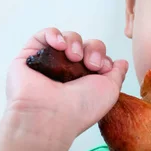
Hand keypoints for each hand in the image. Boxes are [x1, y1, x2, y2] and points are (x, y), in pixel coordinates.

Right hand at [6, 27, 128, 139]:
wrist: (51, 116)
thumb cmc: (81, 109)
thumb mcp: (110, 90)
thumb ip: (117, 74)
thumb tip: (122, 62)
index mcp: (84, 79)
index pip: (97, 55)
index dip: (102, 55)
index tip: (101, 68)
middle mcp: (66, 71)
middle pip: (84, 44)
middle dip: (92, 49)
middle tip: (90, 64)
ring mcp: (47, 63)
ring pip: (67, 38)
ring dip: (74, 42)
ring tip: (74, 57)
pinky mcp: (28, 57)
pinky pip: (42, 35)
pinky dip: (54, 34)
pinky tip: (60, 45)